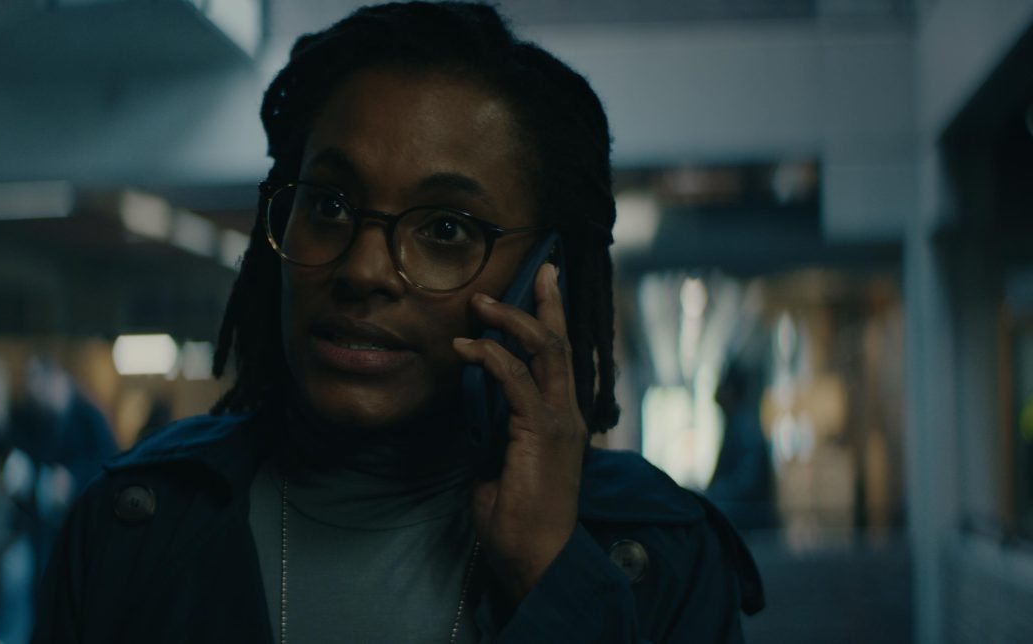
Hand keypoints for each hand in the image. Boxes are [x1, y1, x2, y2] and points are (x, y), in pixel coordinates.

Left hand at [451, 263, 589, 602]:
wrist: (536, 561)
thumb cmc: (516, 524)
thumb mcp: (497, 467)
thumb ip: (491, 433)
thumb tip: (469, 410)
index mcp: (561, 422)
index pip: (560, 360)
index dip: (551, 321)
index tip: (542, 286)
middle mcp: (568, 415)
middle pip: (561, 343)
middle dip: (547, 302)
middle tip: (537, 268)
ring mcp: (559, 422)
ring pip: (546, 350)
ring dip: (512, 320)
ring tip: (481, 302)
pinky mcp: (541, 432)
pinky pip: (516, 379)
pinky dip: (490, 357)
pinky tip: (464, 348)